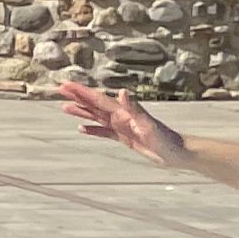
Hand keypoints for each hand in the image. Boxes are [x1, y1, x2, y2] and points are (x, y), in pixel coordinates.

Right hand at [55, 79, 185, 169]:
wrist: (179, 153)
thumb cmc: (167, 140)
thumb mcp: (150, 125)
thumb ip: (136, 109)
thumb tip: (122, 92)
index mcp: (124, 112)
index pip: (98, 99)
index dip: (81, 92)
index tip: (66, 84)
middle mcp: (121, 117)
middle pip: (94, 104)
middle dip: (77, 96)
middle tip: (60, 89)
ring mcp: (122, 127)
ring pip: (96, 117)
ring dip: (81, 111)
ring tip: (64, 107)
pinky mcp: (125, 138)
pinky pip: (104, 132)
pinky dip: (92, 130)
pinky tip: (82, 129)